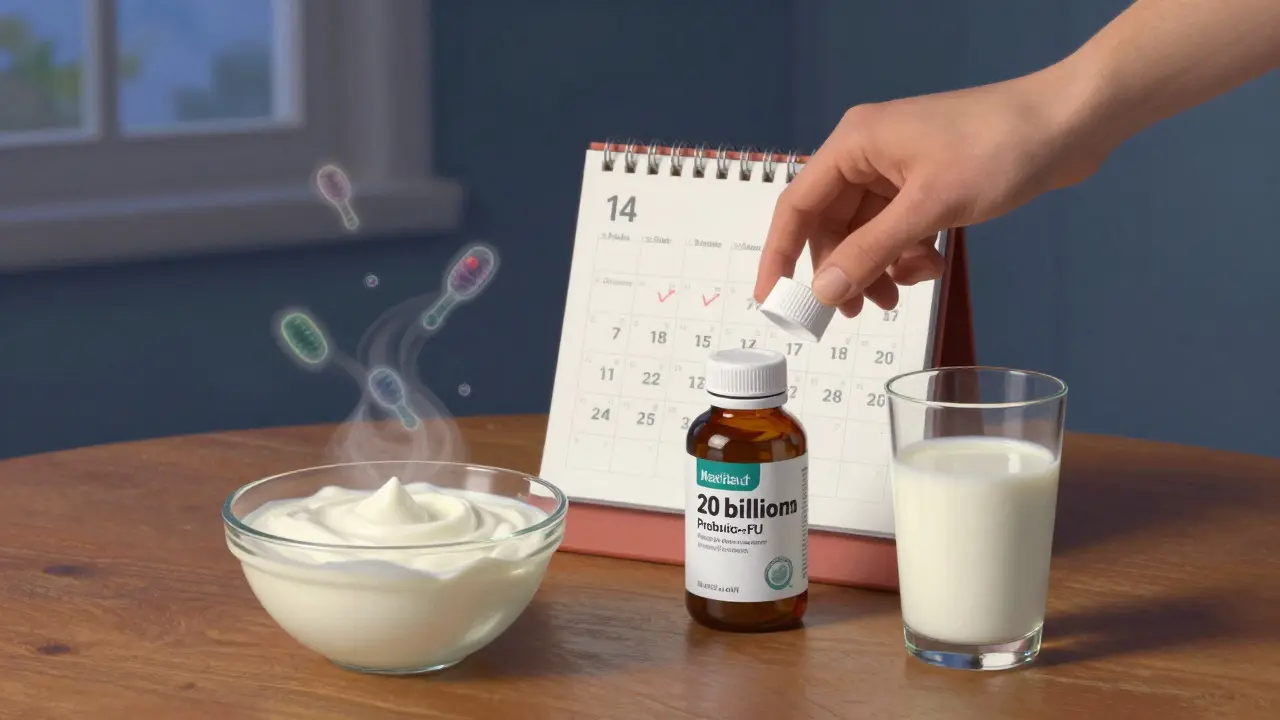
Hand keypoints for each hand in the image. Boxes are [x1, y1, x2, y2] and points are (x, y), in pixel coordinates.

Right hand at [754, 66, 1104, 316]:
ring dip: (877, 267)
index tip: (770, 300)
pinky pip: (896, 228)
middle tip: (849, 314)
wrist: (1070, 124)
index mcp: (855, 143)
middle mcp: (869, 152)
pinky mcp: (926, 181)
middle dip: (840, 270)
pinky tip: (929, 267)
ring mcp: (898, 167)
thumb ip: (870, 252)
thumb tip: (823, 292)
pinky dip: (906, 254)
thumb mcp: (929, 208)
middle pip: (829, 224)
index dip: (779, 255)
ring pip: (864, 232)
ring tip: (897, 297)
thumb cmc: (1001, 148)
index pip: (796, 205)